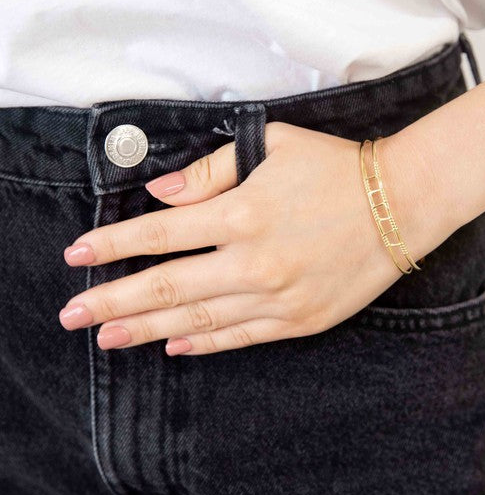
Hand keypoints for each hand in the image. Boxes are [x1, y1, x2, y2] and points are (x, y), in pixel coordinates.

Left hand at [58, 121, 443, 355]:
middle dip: (113, 302)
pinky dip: (204, 344)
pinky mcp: (300, 320)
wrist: (401, 203)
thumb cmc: (334, 167)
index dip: (112, 246)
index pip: (159, 235)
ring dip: (147, 331)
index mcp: (242, 213)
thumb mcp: (270, 147)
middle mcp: (254, 262)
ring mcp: (278, 298)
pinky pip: (241, 337)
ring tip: (107, 339)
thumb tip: (160, 195)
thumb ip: (210, 172)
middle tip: (72, 316)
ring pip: (198, 320)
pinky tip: (173, 347)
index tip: (76, 257)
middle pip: (167, 287)